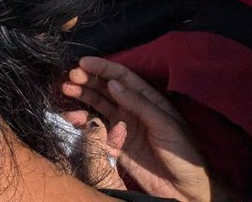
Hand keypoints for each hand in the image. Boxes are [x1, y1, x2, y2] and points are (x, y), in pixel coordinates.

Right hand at [62, 56, 216, 201]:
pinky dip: (81, 121)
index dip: (103, 67)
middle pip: (105, 88)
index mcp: (147, 99)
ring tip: (65, 89)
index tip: (83, 62)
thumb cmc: (183, 153)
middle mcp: (131, 108)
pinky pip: (94, 128)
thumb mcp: (165, 124)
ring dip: (81, 96)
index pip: (122, 76)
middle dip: (87, 80)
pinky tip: (71, 116)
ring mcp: (122, 126)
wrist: (185, 189)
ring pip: (97, 104)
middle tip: (71, 77)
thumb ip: (138, 103)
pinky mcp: (115, 144)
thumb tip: (112, 83)